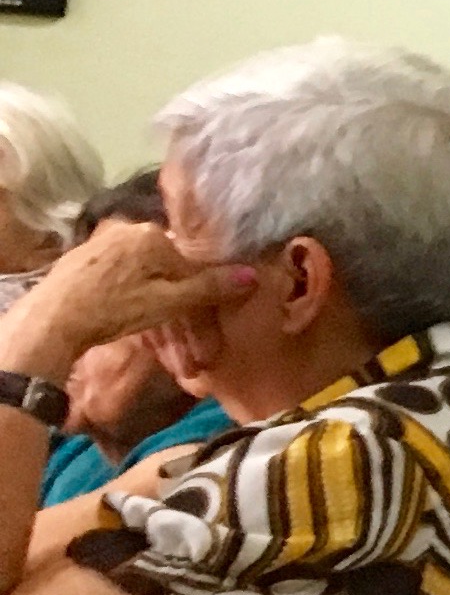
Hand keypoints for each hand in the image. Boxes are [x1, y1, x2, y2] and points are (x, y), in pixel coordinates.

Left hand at [0, 226, 250, 374]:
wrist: (50, 320)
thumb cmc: (114, 308)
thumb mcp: (169, 302)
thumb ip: (210, 288)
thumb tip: (254, 274)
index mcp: (153, 235)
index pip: (193, 267)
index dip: (205, 305)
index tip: (211, 338)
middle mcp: (128, 233)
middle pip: (169, 279)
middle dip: (184, 322)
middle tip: (193, 360)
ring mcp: (103, 248)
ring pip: (147, 286)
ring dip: (164, 324)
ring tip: (172, 361)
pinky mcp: (84, 266)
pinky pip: (125, 287)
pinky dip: (140, 312)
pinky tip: (144, 338)